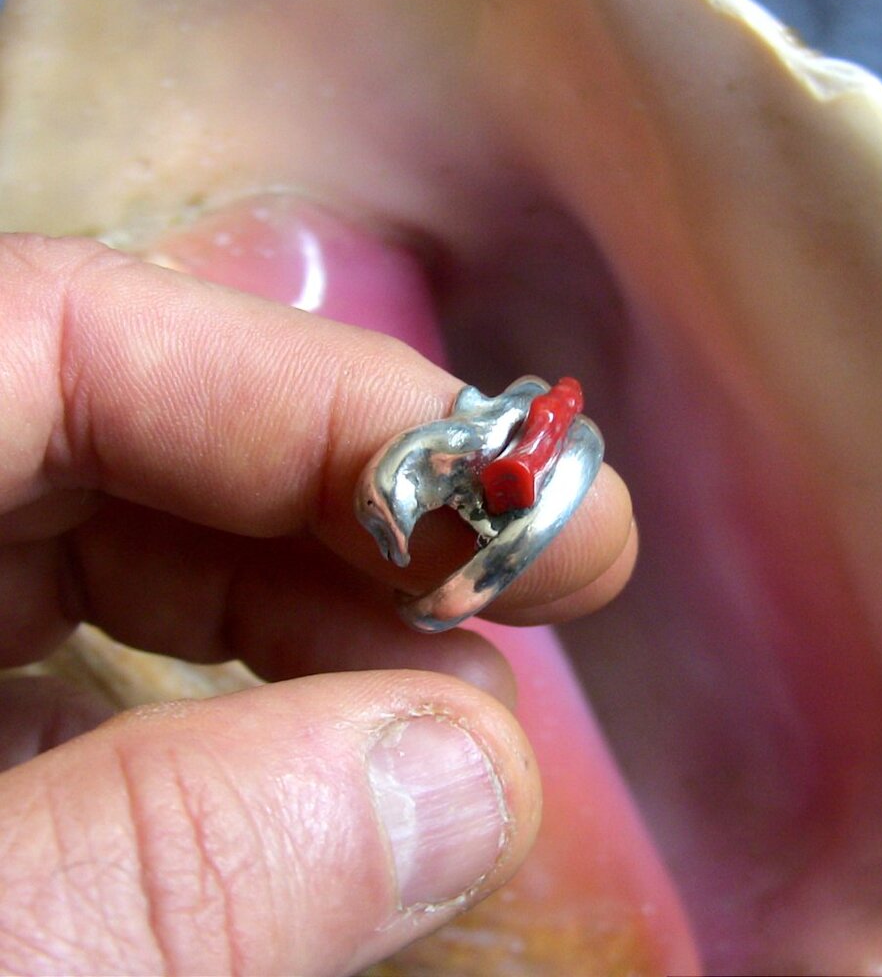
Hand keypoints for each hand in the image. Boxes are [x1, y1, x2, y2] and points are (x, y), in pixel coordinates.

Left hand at [0, 234, 634, 973]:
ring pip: (105, 543)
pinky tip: (297, 767)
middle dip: (334, 512)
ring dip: (293, 613)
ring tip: (440, 704)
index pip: (71, 328)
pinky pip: (61, 653)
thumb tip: (469, 777)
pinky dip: (198, 701)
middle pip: (115, 429)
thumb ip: (176, 859)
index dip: (314, 398)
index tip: (510, 501)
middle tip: (514, 598)